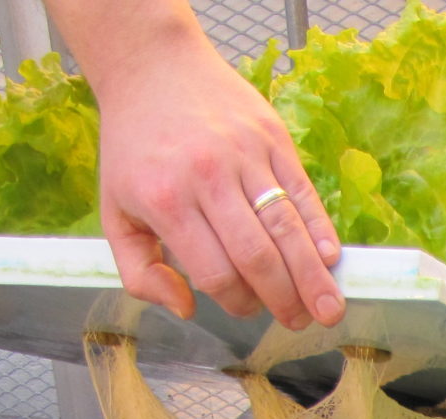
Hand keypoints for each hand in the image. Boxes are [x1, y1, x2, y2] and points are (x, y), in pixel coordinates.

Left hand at [84, 29, 344, 328]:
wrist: (152, 67)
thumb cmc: (134, 148)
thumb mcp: (115, 211)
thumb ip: (140, 271)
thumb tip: (186, 308)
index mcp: (166, 200)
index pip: (216, 272)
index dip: (238, 303)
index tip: (246, 309)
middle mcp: (207, 177)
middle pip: (258, 256)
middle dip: (284, 300)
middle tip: (300, 324)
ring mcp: (244, 155)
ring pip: (286, 227)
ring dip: (312, 276)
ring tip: (329, 309)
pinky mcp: (272, 137)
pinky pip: (302, 192)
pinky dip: (320, 228)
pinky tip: (331, 258)